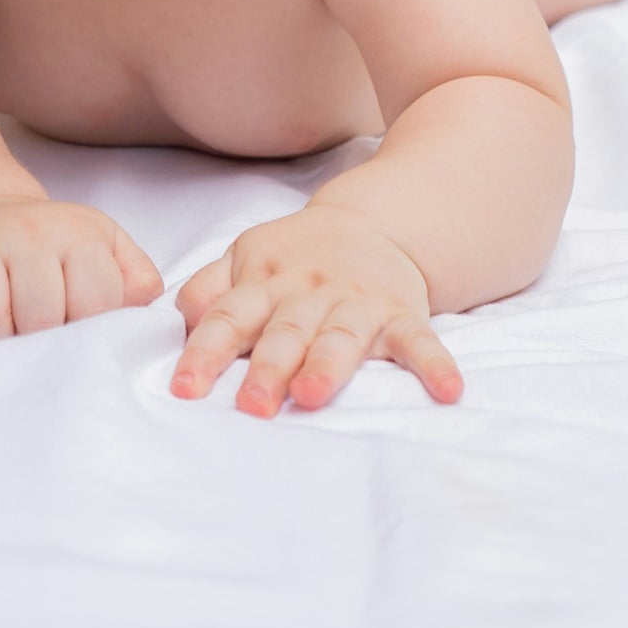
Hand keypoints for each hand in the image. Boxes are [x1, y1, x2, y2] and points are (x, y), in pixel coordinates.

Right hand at [0, 196, 164, 340]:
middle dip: (40, 348)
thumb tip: (145, 317)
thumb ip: (137, 284)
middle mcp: (27, 231)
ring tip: (3, 341)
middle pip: (39, 316)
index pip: (93, 305)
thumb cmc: (60, 250)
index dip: (88, 338)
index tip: (79, 346)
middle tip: (38, 351)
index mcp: (79, 234)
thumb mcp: (110, 252)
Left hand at [170, 203, 463, 414]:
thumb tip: (180, 319)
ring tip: (313, 395)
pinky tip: (447, 391)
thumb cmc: (295, 257)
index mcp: (264, 279)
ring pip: (341, 335)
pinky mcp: (402, 312)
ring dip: (328, 364)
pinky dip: (434, 364)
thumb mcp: (245, 258)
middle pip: (285, 331)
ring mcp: (357, 301)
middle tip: (251, 406)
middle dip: (268, 368)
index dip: (206, 351)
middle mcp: (308, 291)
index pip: (229, 316)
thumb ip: (209, 289)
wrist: (372, 222)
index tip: (185, 389)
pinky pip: (419, 340)